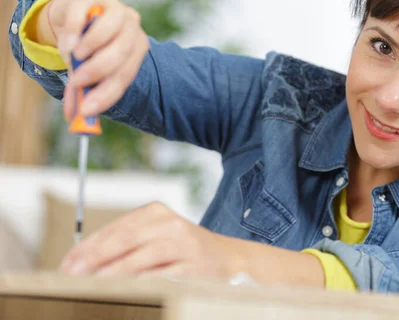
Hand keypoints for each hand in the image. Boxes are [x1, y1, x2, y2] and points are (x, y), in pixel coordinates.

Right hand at [40, 0, 148, 117]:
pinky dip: (73, 33)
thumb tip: (73, 116)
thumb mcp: (87, 67)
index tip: (87, 110)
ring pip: (105, 32)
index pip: (125, 75)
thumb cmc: (87, 45)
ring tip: (72, 58)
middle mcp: (132, 28)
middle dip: (97, 71)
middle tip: (77, 82)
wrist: (75, 10)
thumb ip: (82, 89)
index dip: (106, 94)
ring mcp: (114, 9)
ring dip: (87, 49)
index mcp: (137, 48)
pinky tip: (67, 44)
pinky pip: (82, 16)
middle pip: (120, 53)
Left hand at [59, 202, 236, 278]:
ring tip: (94, 282)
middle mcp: (170, 223)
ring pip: (143, 255)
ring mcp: (184, 243)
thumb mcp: (155, 237)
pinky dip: (143, 282)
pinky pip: (164, 274)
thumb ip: (124, 244)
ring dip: (116, 271)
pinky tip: (127, 289)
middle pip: (126, 238)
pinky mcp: (194, 265)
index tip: (67, 264)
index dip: (88, 246)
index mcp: (155, 212)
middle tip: (72, 274)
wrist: (227, 258)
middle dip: (96, 257)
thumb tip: (82, 261)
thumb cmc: (182, 250)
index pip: (115, 228)